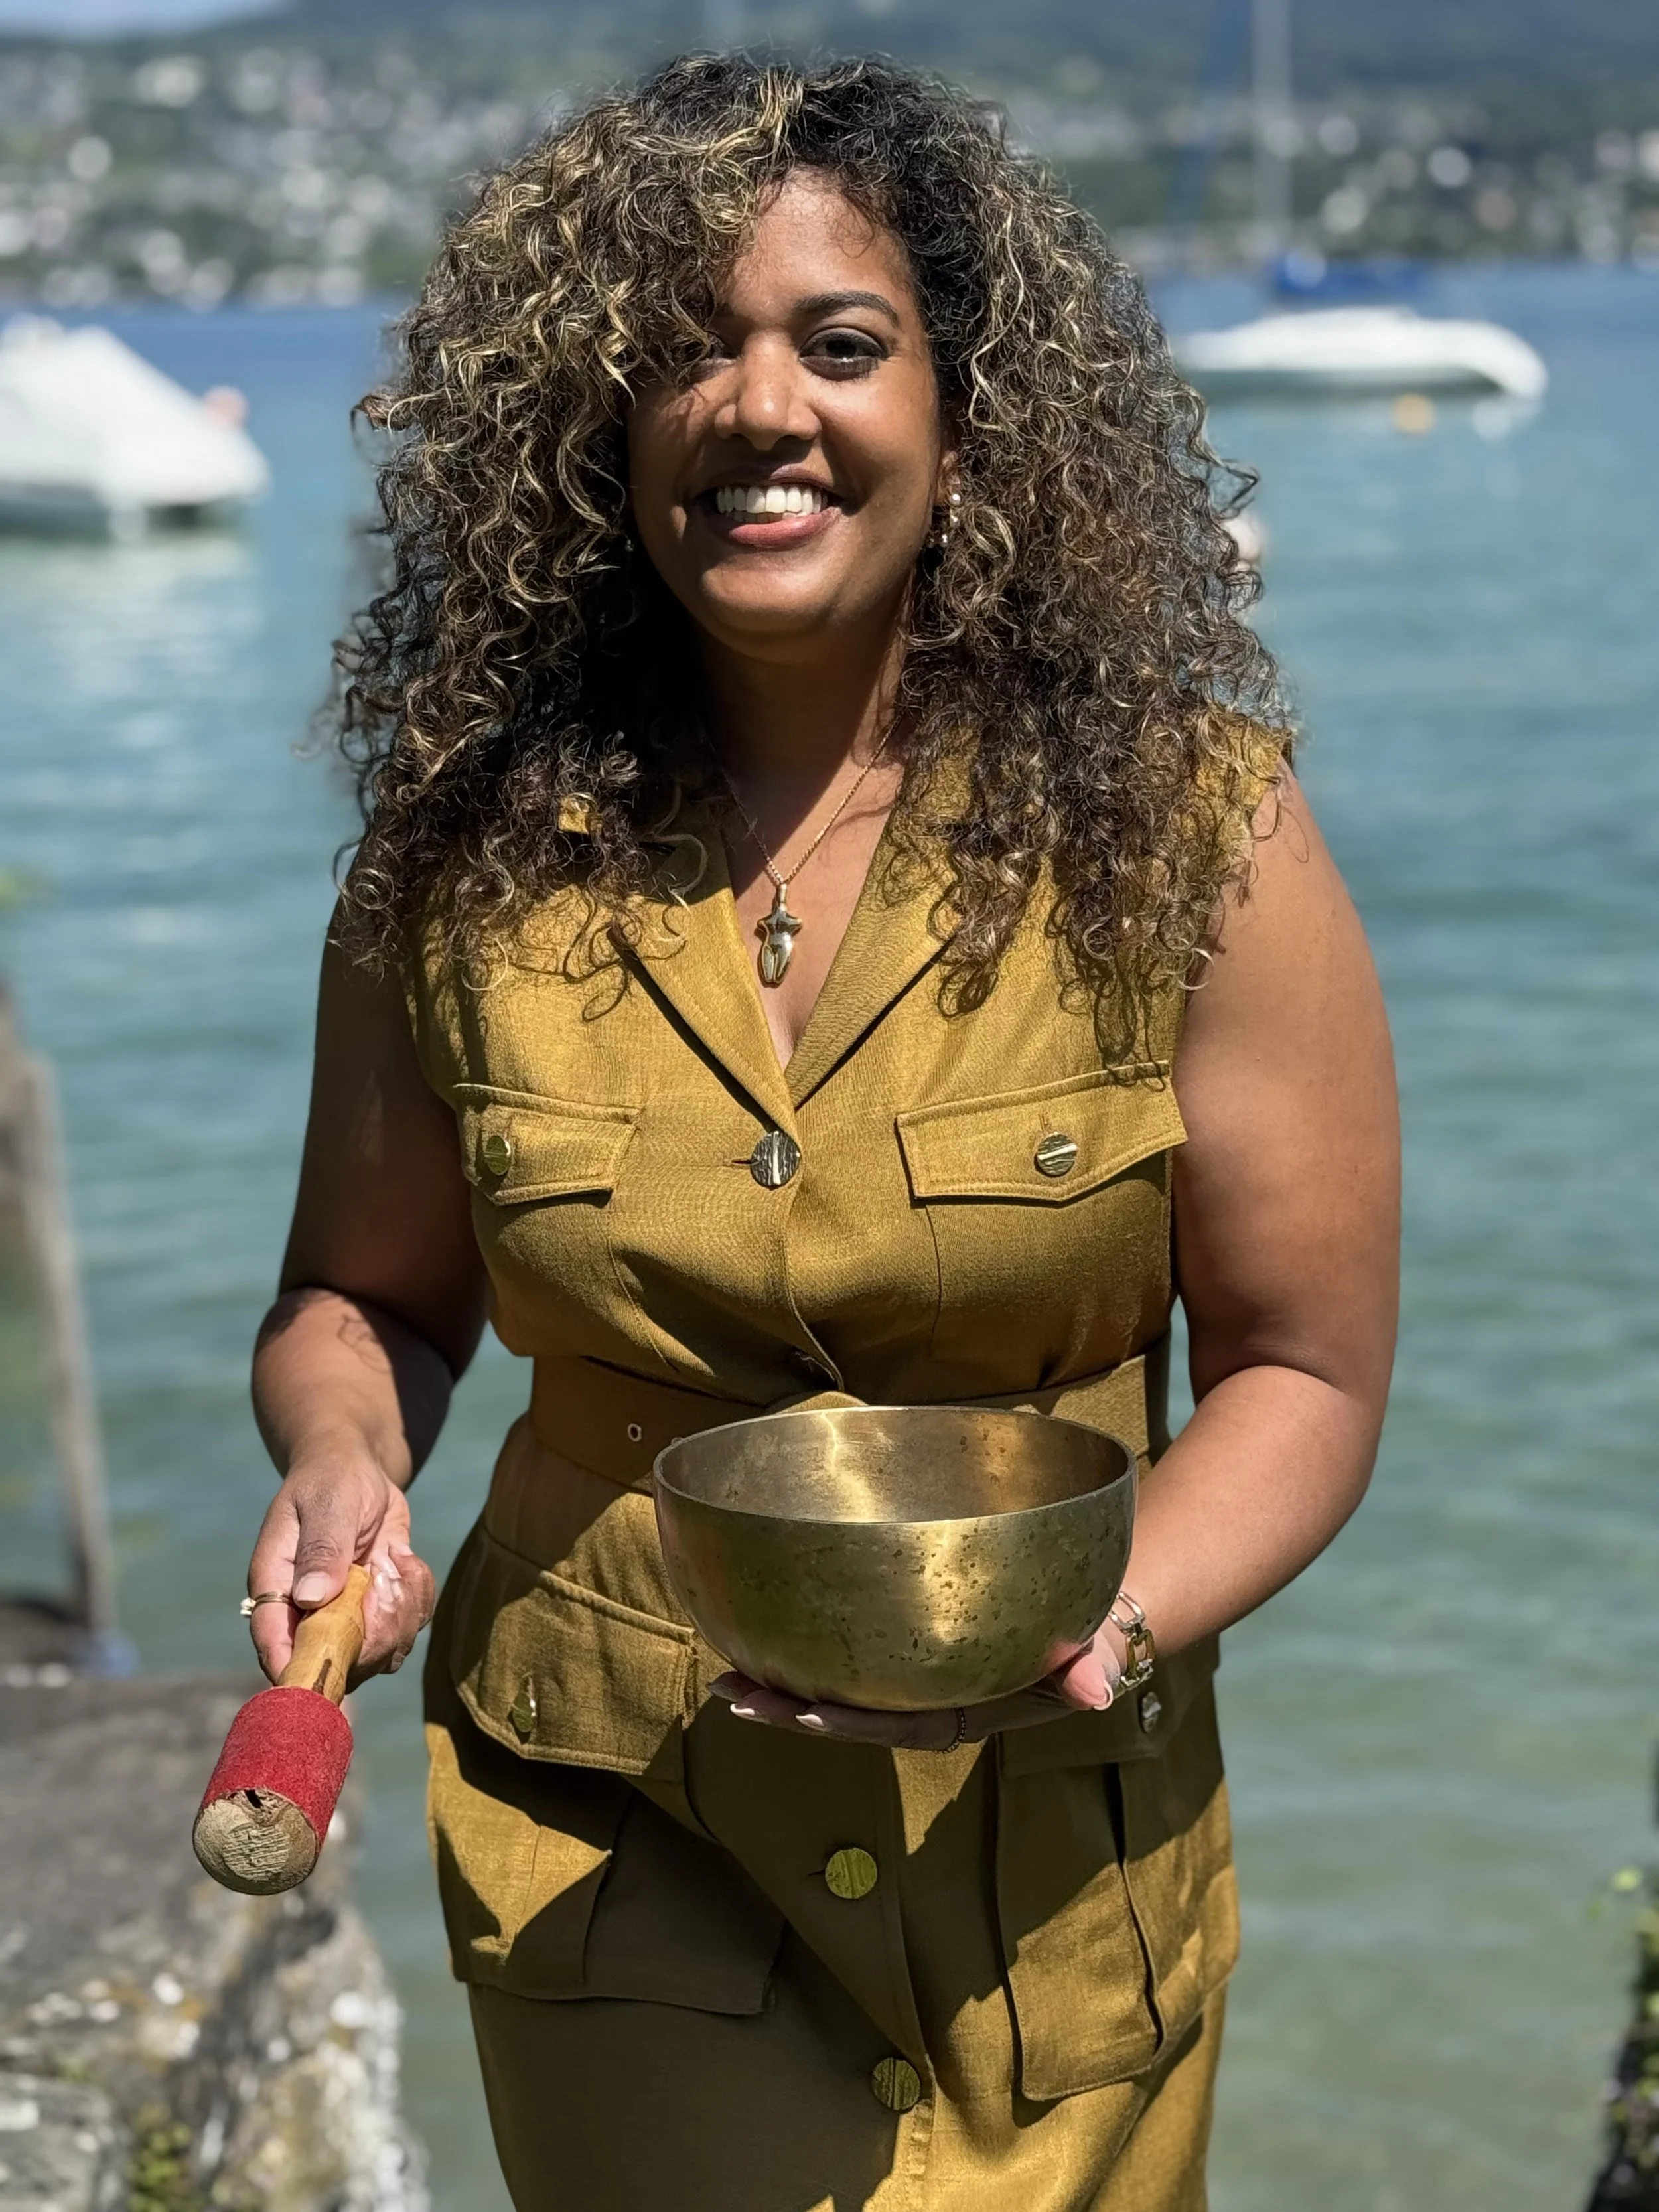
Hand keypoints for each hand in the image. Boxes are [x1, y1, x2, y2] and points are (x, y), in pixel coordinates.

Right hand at [246, 1456, 435, 1688]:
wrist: (358, 1471)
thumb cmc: (332, 1479)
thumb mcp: (327, 1502)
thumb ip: (321, 1548)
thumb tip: (311, 1598)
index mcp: (277, 1586)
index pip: (275, 1644)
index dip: (300, 1666)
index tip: (338, 1658)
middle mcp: (306, 1613)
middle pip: (336, 1661)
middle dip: (375, 1631)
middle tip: (386, 1578)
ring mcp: (344, 1618)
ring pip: (378, 1654)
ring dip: (402, 1611)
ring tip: (396, 1560)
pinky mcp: (377, 1613)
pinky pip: (406, 1630)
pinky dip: (417, 1597)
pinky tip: (404, 1559)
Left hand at [705, 1619, 1129, 1748]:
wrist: (1077, 1618)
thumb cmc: (1080, 1633)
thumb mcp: (1089, 1650)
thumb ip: (1088, 1667)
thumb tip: (1094, 1690)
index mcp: (964, 1710)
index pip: (901, 1723)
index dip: (856, 1723)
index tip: (810, 1716)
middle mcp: (926, 1703)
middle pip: (852, 1718)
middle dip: (793, 1713)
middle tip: (735, 1698)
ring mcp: (908, 1682)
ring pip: (837, 1696)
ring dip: (781, 1693)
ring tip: (724, 1683)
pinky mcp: (897, 1656)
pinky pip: (844, 1663)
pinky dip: (800, 1656)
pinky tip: (754, 1639)